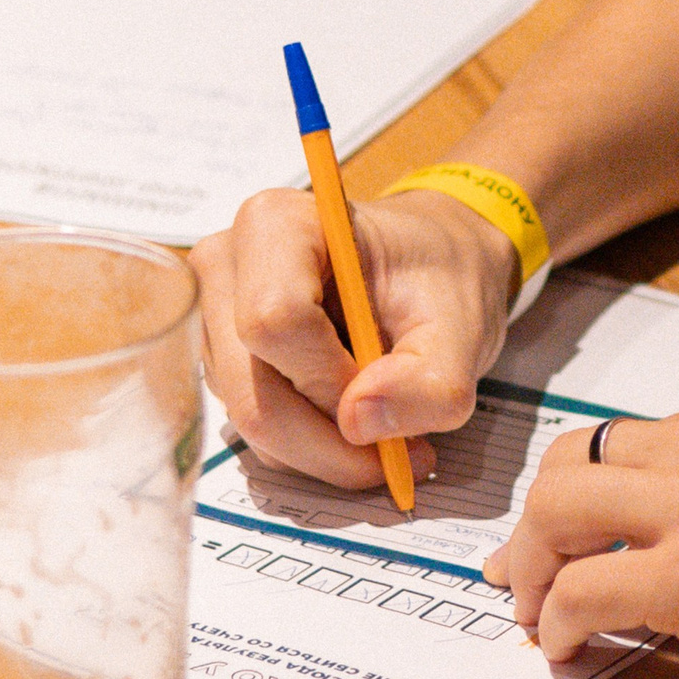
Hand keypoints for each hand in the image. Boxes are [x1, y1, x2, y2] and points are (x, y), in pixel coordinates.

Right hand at [192, 185, 519, 488]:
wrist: (433, 266)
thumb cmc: (441, 275)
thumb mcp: (462, 324)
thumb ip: (429, 380)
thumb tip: (360, 423)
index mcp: (278, 224)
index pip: (275, 321)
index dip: (331, 381)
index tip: (388, 393)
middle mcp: (228, 266)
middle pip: (253, 391)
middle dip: (330, 441)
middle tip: (399, 454)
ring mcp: (216, 317)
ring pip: (253, 420)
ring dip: (324, 448)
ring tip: (389, 431)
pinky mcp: (222, 360)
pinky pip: (254, 428)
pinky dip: (310, 445)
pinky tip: (357, 421)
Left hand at [483, 384, 678, 678]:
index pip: (632, 438)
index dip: (589, 490)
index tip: (574, 531)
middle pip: (574, 460)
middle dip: (537, 520)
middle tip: (524, 572)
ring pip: (558, 509)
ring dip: (532, 566)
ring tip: (535, 614)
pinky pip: (582, 593)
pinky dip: (558, 624)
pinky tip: (567, 653)